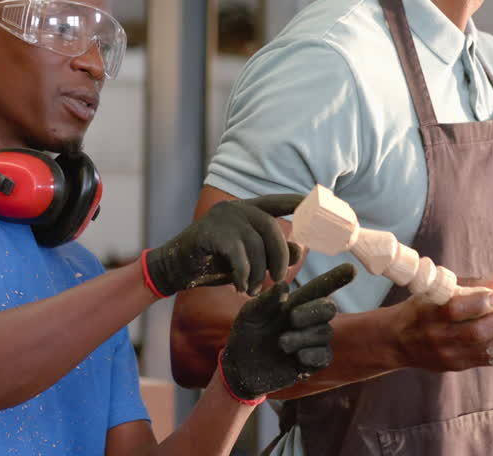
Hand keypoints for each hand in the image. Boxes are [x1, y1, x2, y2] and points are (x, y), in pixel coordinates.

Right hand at [143, 194, 302, 296]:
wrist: (176, 267)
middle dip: (280, 257)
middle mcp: (237, 208)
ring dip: (259, 272)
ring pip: (256, 244)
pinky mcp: (209, 232)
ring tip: (254, 290)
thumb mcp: (248, 259)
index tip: (316, 202)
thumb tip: (301, 249)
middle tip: (279, 280)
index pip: (277, 201)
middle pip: (271, 228)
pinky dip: (244, 274)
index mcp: (248, 209)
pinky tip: (242, 288)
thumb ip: (272, 253)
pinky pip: (237, 254)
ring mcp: (222, 217)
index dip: (298, 201)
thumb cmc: (215, 262)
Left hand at [219, 263, 355, 400]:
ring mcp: (311, 342)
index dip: (336, 278)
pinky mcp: (311, 363)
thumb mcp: (249, 314)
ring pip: (324, 333)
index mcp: (295, 303)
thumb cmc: (246, 333)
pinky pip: (324, 357)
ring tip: (281, 343)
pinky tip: (298, 357)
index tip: (351, 268)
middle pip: (328, 308)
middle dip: (314, 311)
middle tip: (292, 318)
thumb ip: (265, 301)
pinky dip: (313, 355)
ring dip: (303, 337)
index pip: (320, 288)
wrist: (240, 366)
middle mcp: (308, 320)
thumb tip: (283, 286)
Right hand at [390, 273, 492, 371]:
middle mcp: (438, 338)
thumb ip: (466, 285)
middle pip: (474, 334)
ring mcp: (449, 356)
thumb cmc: (419, 309)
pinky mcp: (458, 366)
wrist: (396, 342)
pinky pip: (488, 362)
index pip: (454, 311)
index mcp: (428, 314)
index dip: (477, 304)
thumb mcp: (434, 292)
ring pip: (485, 351)